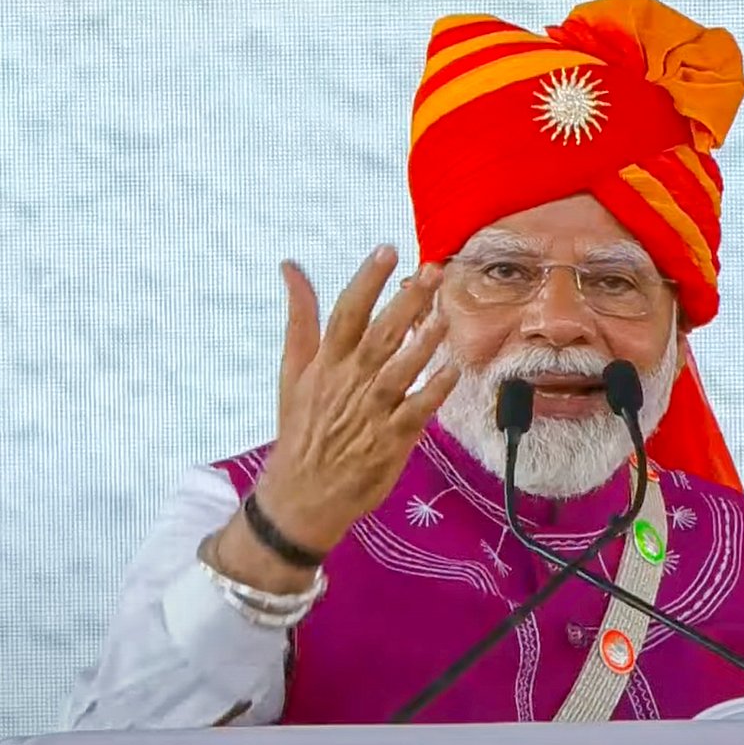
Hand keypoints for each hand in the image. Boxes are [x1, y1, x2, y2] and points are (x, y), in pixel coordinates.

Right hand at [250, 245, 459, 555]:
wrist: (301, 493)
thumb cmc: (301, 427)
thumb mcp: (292, 371)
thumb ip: (300, 317)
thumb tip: (291, 267)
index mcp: (325, 363)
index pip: (346, 313)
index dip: (366, 281)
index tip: (386, 251)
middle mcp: (348, 382)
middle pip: (380, 335)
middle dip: (406, 303)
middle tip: (431, 272)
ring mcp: (371, 411)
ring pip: (400, 371)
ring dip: (423, 343)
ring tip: (444, 315)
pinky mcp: (391, 439)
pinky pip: (417, 411)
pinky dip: (434, 391)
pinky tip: (453, 371)